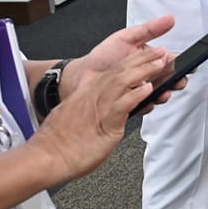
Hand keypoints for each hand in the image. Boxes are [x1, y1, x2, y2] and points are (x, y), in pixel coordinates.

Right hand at [31, 47, 168, 182]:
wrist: (46, 156)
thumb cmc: (57, 142)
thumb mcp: (71, 115)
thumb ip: (86, 107)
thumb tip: (96, 108)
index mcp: (86, 93)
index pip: (112, 71)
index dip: (131, 60)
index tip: (146, 54)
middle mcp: (93, 95)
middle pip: (120, 71)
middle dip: (142, 59)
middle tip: (161, 52)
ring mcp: (99, 107)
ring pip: (123, 82)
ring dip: (144, 71)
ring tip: (161, 63)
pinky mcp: (104, 122)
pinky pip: (123, 105)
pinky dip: (136, 95)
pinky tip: (148, 89)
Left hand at [58, 15, 174, 102]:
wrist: (84, 74)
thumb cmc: (104, 56)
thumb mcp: (127, 37)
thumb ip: (150, 29)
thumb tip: (169, 19)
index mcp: (151, 59)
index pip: (173, 62)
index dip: (183, 64)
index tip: (189, 65)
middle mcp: (149, 75)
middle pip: (171, 80)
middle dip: (177, 81)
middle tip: (177, 80)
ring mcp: (142, 90)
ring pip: (160, 93)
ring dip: (164, 93)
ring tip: (162, 92)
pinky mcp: (133, 102)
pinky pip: (144, 104)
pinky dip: (147, 103)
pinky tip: (145, 98)